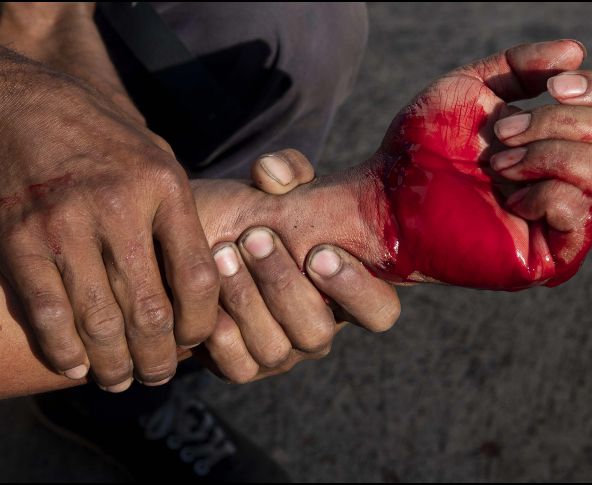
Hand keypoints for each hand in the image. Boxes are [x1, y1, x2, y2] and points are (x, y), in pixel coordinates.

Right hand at [0, 49, 218, 389]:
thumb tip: (203, 288)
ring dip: (113, 365)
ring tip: (121, 379)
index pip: (197, 278)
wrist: (28, 105)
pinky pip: (47, 312)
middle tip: (158, 375)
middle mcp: (118, 207)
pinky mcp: (20, 238)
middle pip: (150, 311)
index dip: (202, 324)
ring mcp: (65, 224)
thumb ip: (182, 219)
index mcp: (164, 187)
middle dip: (158, 358)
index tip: (197, 340)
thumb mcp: (160, 162)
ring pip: (99, 322)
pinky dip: (63, 349)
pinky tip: (76, 365)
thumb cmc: (108, 142)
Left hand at [198, 150, 400, 383]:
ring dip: (247, 299)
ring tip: (222, 254)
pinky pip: (238, 365)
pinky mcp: (241, 367)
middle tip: (255, 238)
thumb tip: (275, 174)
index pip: (379, 312)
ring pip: (276, 349)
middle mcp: (318, 327)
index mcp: (344, 291)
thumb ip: (287, 172)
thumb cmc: (242, 217)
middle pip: (317, 332)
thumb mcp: (268, 189)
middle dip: (284, 285)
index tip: (319, 252)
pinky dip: (220, 331)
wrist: (188, 245)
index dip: (357, 290)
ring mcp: (281, 353)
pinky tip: (205, 298)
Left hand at [373, 39, 591, 288]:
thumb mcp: (475, 88)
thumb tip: (577, 52)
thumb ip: (524, 67)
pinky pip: (580, 213)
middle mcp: (573, 179)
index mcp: (562, 140)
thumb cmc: (426, 143)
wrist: (387, 193)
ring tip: (498, 163)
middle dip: (557, 123)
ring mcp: (564, 220)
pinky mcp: (549, 256)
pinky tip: (509, 197)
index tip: (553, 86)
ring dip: (548, 154)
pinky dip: (545, 192)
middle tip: (501, 135)